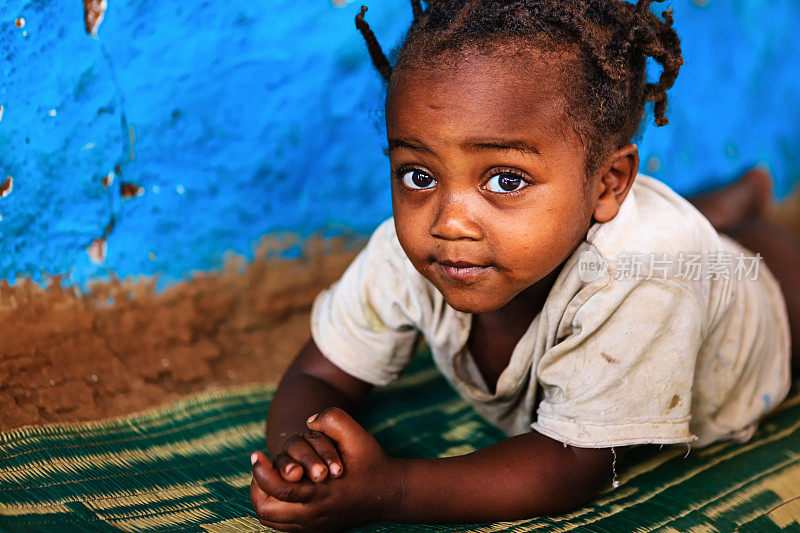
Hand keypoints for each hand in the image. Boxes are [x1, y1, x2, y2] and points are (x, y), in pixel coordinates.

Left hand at [250, 407, 401, 531]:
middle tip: (260, 466)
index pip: (278, 489)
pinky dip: (274, 507)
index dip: (261, 471)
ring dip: (263, 497)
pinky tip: (280, 488)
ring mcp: (313, 524)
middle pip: (267, 509)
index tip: (257, 454)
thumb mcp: (357, 434)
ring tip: (267, 477)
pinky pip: (281, 525)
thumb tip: (308, 421)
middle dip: (257, 485)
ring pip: (271, 519)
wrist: (388, 492)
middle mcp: (314, 513)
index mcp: (321, 492)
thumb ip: (333, 419)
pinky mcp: (314, 528)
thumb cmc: (370, 461)